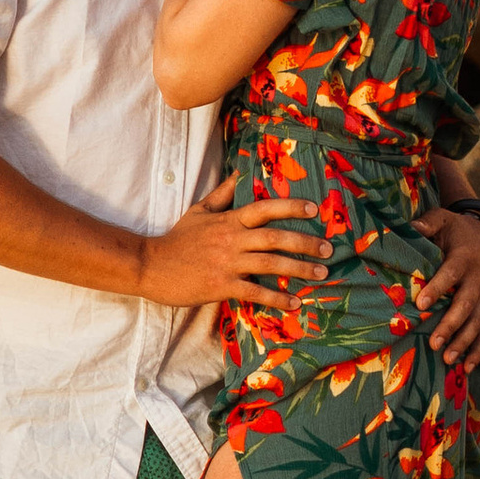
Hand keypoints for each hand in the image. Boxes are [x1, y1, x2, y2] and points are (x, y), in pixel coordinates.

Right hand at [140, 175, 331, 306]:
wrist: (151, 266)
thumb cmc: (177, 239)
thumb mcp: (199, 211)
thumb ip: (222, 194)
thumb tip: (240, 174)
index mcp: (228, 220)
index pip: (264, 208)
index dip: (291, 207)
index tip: (314, 209)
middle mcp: (232, 239)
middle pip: (275, 237)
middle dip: (305, 243)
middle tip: (328, 249)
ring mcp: (227, 263)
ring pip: (270, 264)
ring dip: (299, 270)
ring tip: (321, 273)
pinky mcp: (221, 286)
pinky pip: (255, 293)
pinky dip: (277, 299)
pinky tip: (294, 304)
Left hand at [414, 201, 479, 357]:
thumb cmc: (456, 229)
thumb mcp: (443, 219)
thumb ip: (427, 223)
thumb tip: (410, 228)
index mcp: (464, 258)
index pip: (451, 274)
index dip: (437, 288)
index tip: (421, 304)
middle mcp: (478, 279)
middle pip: (465, 305)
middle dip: (450, 325)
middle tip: (434, 343)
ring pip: (476, 322)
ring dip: (463, 342)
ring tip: (447, 359)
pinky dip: (477, 350)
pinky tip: (466, 367)